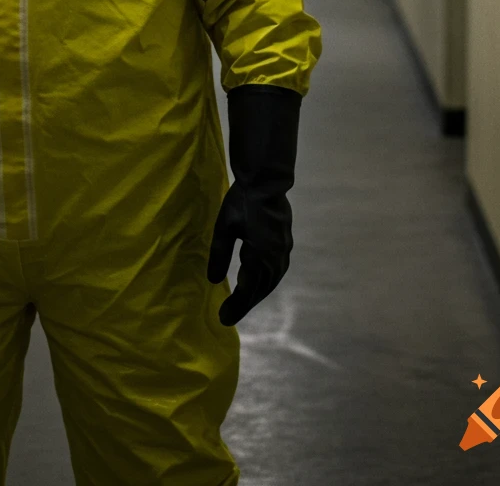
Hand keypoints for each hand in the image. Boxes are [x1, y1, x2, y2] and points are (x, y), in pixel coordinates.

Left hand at [207, 180, 293, 326]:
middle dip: (245, 303)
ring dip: (257, 293)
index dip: (236, 306)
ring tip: (242, 302)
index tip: (223, 319)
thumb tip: (214, 281)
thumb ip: (220, 254)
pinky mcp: (286, 242)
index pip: (247, 289)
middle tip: (228, 314)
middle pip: (261, 288)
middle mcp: (276, 256)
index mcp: (260, 254)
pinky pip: (277, 270)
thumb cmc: (242, 200)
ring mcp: (284, 250)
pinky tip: (258, 281)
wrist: (266, 180)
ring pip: (271, 280)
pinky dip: (266, 280)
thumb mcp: (224, 227)